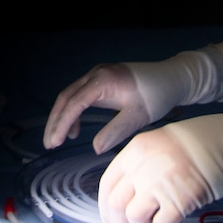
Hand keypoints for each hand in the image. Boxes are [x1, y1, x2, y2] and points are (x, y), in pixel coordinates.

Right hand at [41, 43, 222, 154]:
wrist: (172, 78)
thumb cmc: (157, 96)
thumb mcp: (138, 116)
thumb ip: (116, 132)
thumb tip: (95, 148)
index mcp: (103, 81)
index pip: (74, 104)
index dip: (61, 124)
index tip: (54, 143)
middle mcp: (96, 74)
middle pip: (66, 97)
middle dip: (55, 121)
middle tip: (50, 144)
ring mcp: (98, 75)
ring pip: (70, 95)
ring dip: (63, 116)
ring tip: (60, 139)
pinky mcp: (102, 79)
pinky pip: (80, 94)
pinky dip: (74, 111)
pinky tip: (76, 129)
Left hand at [96, 108, 222, 222]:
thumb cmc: (195, 144)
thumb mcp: (158, 146)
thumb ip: (138, 167)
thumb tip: (125, 200)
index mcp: (133, 152)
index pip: (107, 185)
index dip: (105, 208)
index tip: (110, 220)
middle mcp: (141, 167)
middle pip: (116, 205)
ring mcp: (159, 184)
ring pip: (134, 218)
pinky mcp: (180, 200)